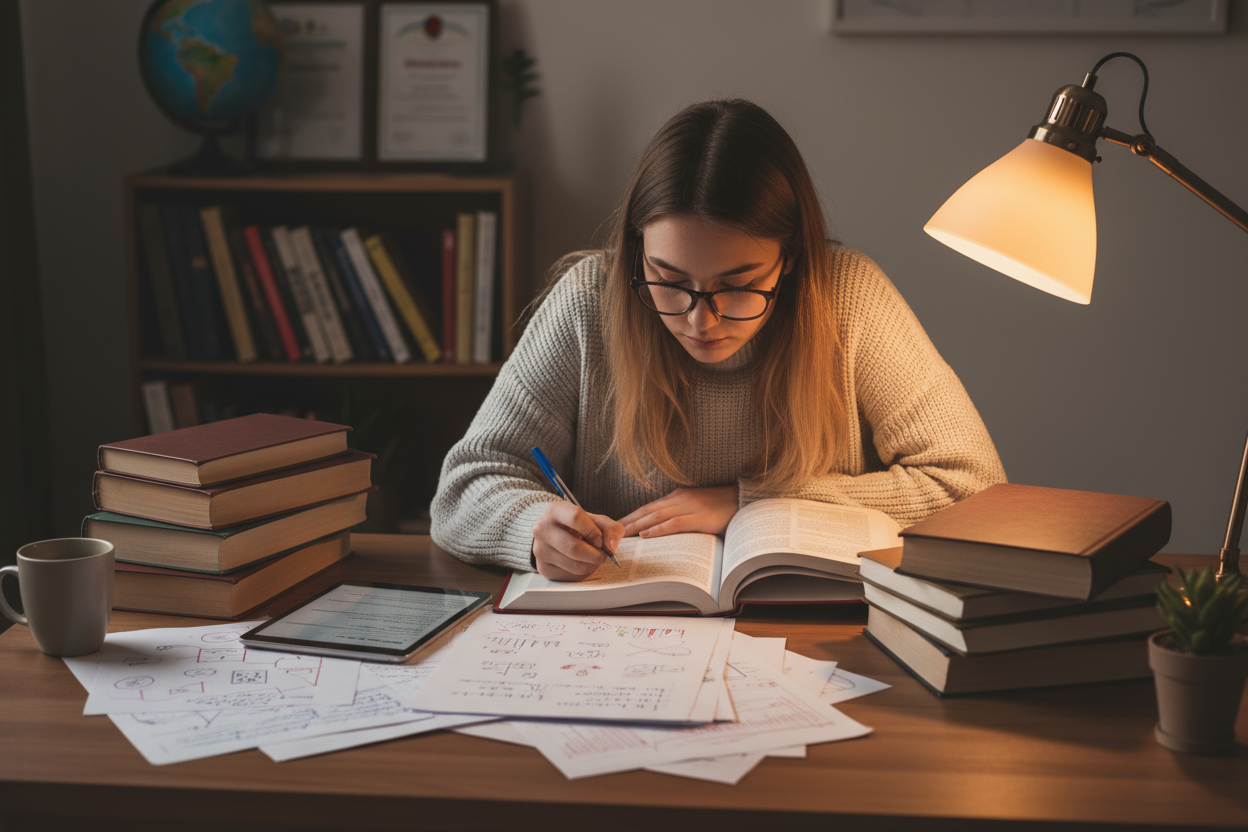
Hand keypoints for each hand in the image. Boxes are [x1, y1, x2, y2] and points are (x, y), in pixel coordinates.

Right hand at [531, 501, 624, 581]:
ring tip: (594, 558)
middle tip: (603, 555)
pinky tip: (582, 564)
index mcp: (556, 510)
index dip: (593, 531)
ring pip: (574, 565)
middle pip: (574, 548)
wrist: (560, 536)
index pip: (575, 518)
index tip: (600, 540)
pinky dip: (583, 573)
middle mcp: (542, 529)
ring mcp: (540, 550)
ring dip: (591, 565)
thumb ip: (611, 529)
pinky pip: (570, 576)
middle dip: (596, 555)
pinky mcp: (543, 568)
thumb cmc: (581, 527)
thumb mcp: (597, 521)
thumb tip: (611, 546)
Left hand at [618, 485, 739, 538]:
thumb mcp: (696, 507)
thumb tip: (661, 529)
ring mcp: (689, 507)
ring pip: (656, 516)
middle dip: (628, 522)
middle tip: (611, 533)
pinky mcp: (699, 517)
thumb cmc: (722, 507)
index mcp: (678, 497)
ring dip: (637, 527)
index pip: (648, 507)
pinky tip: (647, 535)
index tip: (616, 526)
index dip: (631, 516)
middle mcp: (680, 499)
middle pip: (647, 511)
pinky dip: (658, 529)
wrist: (745, 501)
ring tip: (621, 536)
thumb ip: (680, 514)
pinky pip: (674, 523)